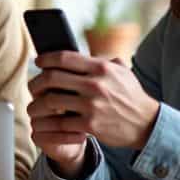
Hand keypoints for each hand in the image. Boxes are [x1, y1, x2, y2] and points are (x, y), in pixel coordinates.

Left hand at [27, 52, 159, 177]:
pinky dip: (51, 122)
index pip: (64, 58)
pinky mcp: (90, 125)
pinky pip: (60, 122)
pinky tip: (48, 121)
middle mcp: (95, 84)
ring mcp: (91, 105)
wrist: (147, 124)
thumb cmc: (131, 96)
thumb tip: (80, 54)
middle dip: (36, 82)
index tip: (38, 62)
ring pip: (51, 101)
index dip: (46, 59)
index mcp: (100, 68)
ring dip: (38, 104)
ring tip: (35, 105)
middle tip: (33, 86)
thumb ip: (102, 61)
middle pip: (52, 78)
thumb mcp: (122, 72)